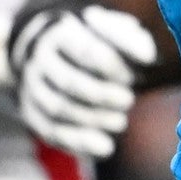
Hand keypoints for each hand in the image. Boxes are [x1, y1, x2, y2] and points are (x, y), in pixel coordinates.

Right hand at [12, 4, 157, 158]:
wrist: (58, 57)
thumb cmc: (96, 44)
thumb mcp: (114, 31)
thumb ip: (133, 39)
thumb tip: (148, 56)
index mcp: (62, 35)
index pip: (87, 51)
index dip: (113, 68)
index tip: (132, 77)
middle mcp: (41, 60)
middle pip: (69, 83)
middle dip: (103, 96)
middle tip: (128, 100)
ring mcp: (33, 88)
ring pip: (58, 109)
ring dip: (94, 120)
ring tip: (120, 122)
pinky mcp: (32, 114)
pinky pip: (52, 133)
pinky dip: (80, 143)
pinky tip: (106, 147)